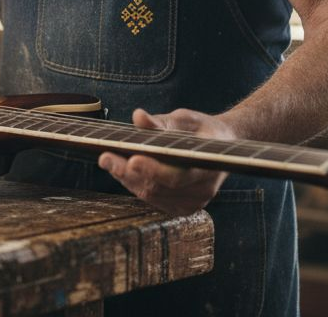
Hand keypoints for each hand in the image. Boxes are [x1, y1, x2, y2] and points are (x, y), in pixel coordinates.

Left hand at [98, 108, 235, 214]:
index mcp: (209, 164)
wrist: (222, 148)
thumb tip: (138, 117)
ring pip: (152, 195)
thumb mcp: (185, 119)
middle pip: (158, 187)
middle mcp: (204, 189)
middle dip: (128, 172)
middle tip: (105, 158)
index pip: (177, 175)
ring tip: (109, 161)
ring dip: (127, 179)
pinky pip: (154, 200)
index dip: (153, 169)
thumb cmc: (202, 130)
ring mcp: (194, 202)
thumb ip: (161, 122)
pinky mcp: (184, 209)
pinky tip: (123, 171)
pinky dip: (136, 185)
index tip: (132, 159)